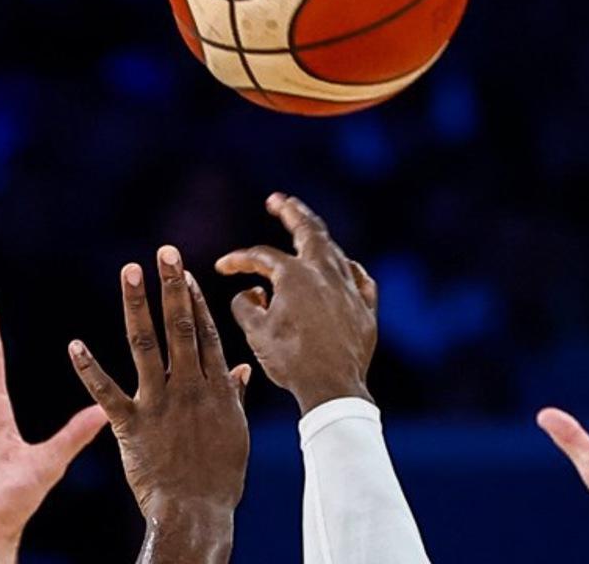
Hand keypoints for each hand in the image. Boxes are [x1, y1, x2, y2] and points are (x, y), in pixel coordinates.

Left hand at [69, 246, 250, 563]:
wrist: (196, 513)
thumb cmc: (220, 476)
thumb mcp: (236, 430)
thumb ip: (235, 393)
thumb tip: (242, 367)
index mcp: (216, 385)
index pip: (205, 332)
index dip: (194, 299)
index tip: (183, 271)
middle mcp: (189, 385)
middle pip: (179, 326)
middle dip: (171, 286)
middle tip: (163, 252)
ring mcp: (159, 402)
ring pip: (145, 345)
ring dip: (136, 305)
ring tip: (128, 271)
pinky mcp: (131, 425)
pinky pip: (106, 391)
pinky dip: (89, 368)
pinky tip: (74, 344)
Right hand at [215, 192, 377, 414]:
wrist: (333, 388)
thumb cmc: (291, 361)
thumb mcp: (256, 333)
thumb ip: (245, 306)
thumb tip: (251, 291)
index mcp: (294, 275)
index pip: (262, 257)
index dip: (239, 260)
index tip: (222, 267)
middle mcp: (324, 273)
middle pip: (309, 230)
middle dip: (291, 211)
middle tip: (278, 200)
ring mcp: (349, 288)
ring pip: (334, 252)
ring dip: (318, 238)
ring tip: (308, 230)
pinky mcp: (366, 308)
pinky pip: (359, 278)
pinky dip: (347, 269)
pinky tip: (344, 266)